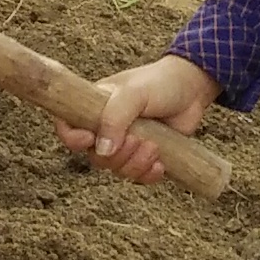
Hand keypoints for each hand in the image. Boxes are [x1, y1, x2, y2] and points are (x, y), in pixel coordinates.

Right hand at [56, 53, 215, 183]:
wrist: (193, 89)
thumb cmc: (160, 82)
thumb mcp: (134, 93)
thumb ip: (115, 118)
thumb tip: (102, 150)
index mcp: (94, 107)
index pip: (67, 126)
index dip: (72, 138)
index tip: (91, 138)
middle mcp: (106, 127)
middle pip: (95, 157)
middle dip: (117, 155)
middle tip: (138, 140)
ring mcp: (126, 143)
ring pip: (116, 169)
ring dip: (135, 165)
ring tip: (154, 148)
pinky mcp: (145, 156)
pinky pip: (137, 177)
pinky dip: (147, 175)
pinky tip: (160, 165)